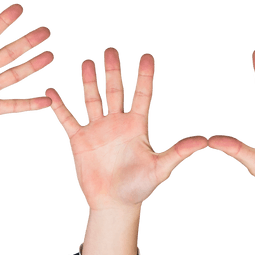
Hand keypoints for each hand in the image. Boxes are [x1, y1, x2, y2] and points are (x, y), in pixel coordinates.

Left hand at [0, 4, 53, 143]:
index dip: (3, 22)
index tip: (19, 8)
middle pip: (9, 53)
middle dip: (27, 42)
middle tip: (46, 31)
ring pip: (15, 74)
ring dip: (33, 65)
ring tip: (50, 55)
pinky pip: (14, 105)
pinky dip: (30, 104)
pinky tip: (47, 101)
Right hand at [45, 48, 206, 209]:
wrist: (114, 205)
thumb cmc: (139, 188)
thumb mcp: (160, 169)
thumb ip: (178, 153)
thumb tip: (202, 141)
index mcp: (137, 125)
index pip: (142, 94)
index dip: (144, 76)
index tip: (146, 55)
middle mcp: (117, 122)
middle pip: (115, 90)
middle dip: (113, 70)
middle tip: (111, 49)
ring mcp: (98, 129)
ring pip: (93, 99)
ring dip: (90, 81)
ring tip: (88, 62)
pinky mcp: (80, 140)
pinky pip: (68, 119)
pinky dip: (60, 106)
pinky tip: (52, 92)